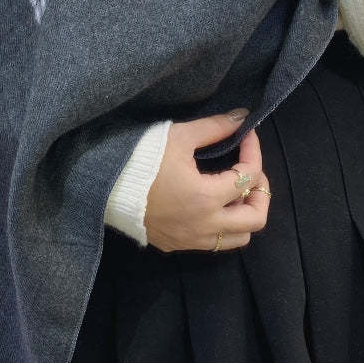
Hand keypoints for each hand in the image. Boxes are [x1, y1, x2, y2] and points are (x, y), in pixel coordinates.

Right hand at [143, 111, 271, 253]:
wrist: (103, 186)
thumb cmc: (140, 159)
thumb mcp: (178, 137)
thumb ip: (214, 128)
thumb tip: (241, 118)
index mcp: (206, 198)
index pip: (249, 176)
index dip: (253, 151)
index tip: (246, 136)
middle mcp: (204, 225)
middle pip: (255, 219)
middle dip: (260, 192)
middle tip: (249, 171)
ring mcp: (190, 239)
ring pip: (238, 238)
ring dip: (243, 214)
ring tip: (233, 191)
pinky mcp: (176, 244)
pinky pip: (213, 242)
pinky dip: (222, 224)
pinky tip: (211, 203)